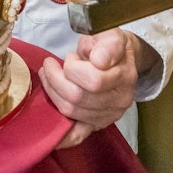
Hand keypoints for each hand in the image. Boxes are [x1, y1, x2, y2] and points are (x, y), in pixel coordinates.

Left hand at [38, 28, 152, 148]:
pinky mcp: (98, 124)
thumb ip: (107, 45)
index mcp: (125, 75)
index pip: (94, 79)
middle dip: (55, 79)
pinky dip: (62, 137)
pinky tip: (50, 133)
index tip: (70, 55)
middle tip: (49, 64)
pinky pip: (79, 135)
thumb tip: (99, 60)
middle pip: (78, 96)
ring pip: (71, 111)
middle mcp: (121, 99)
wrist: (122, 59)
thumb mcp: (111, 35)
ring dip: (52, 93)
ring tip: (47, 76)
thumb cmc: (110, 46)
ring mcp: (110, 115)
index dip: (73, 66)